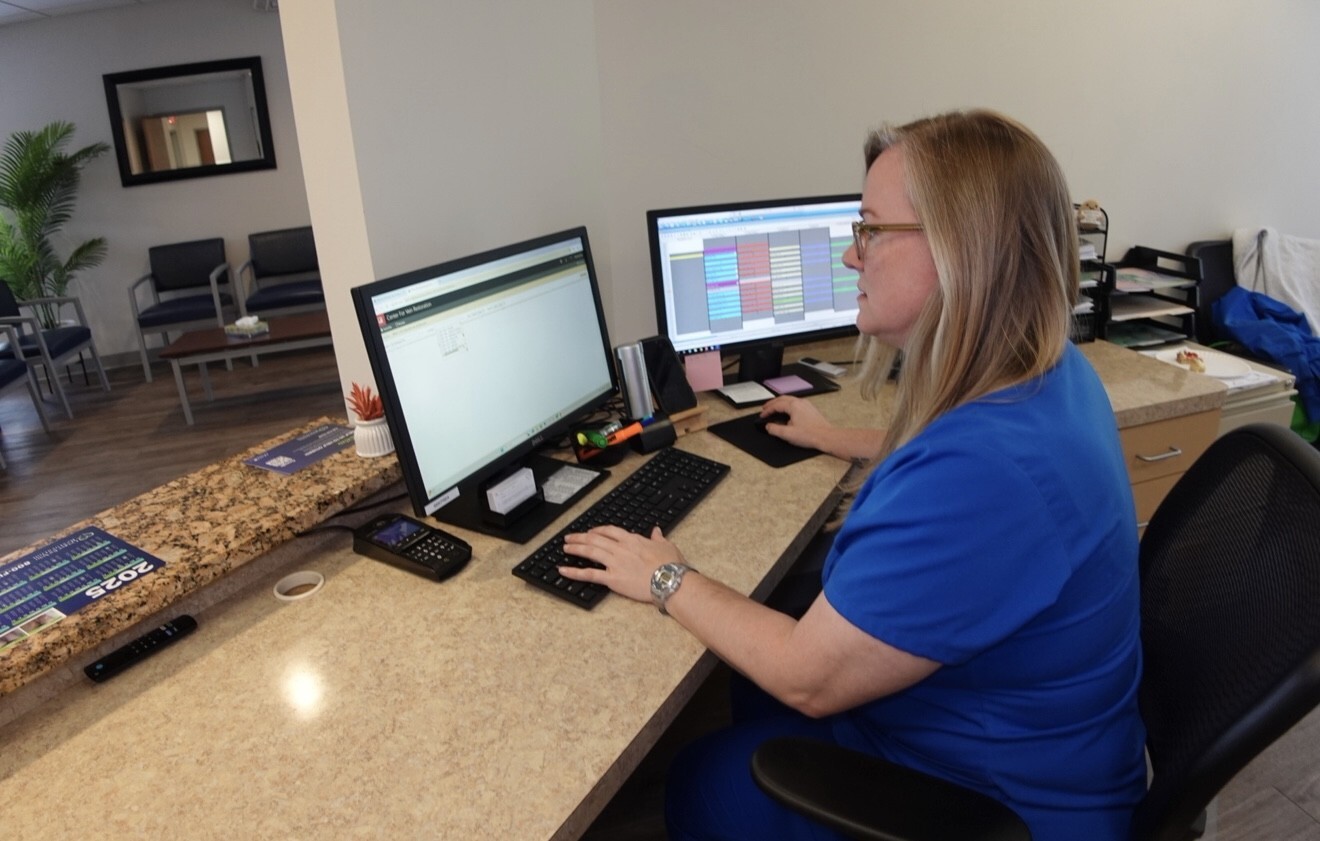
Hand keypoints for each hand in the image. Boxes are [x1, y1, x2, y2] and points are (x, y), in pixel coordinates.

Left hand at [560, 526, 686, 603]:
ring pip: (590, 552)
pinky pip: (589, 574)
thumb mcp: (667, 546)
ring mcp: (615, 563)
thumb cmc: (671, 565)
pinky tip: (563, 570)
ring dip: (575, 549)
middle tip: (569, 538)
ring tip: (565, 548)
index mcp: (632, 540)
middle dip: (580, 537)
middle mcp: (620, 549)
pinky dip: (574, 572)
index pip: (610, 531)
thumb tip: (657, 531)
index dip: (598, 530)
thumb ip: (658, 538)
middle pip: (595, 539)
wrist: (671, 580)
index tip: (591, 531)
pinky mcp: (612, 578)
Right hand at [760, 396, 834, 449]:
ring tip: (774, 408)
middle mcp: (800, 402)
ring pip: (790, 400)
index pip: (776, 405)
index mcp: (794, 406)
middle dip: (772, 403)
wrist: (826, 437)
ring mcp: (806, 405)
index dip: (767, 410)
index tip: (762, 415)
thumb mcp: (788, 434)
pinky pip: (796, 403)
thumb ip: (775, 429)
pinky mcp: (810, 409)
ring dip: (780, 403)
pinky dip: (788, 405)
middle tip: (765, 408)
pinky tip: (787, 412)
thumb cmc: (811, 435)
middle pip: (782, 399)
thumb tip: (768, 426)